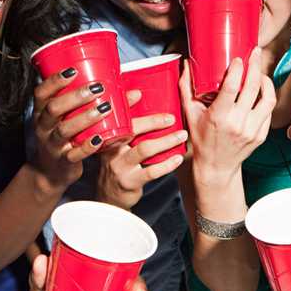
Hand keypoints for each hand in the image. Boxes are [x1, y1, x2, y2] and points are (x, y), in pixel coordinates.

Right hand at [31, 71, 111, 191]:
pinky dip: (87, 147)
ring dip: (85, 118)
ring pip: (64, 129)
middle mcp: (43, 127)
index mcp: (42, 112)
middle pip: (54, 108)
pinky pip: (73, 154)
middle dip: (75, 96)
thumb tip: (134, 94)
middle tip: (98, 88)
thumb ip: (92, 104)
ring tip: (105, 108)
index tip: (73, 70)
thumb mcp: (70, 119)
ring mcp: (52, 145)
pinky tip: (100, 139)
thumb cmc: (65, 136)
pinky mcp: (63, 161)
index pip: (41, 93)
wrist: (50, 172)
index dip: (55, 81)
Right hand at [96, 90, 188, 209]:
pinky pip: (152, 171)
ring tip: (182, 135)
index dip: (125, 103)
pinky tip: (178, 158)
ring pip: (144, 149)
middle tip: (172, 118)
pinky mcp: (130, 181)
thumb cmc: (119, 165)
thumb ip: (128, 129)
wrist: (109, 197)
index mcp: (108, 136)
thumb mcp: (117, 145)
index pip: (116, 116)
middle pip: (132, 130)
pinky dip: (167, 164)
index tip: (139, 93)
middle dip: (153, 122)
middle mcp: (111, 149)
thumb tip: (144, 103)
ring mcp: (120, 166)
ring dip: (166, 141)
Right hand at [180, 48, 276, 183]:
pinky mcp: (261, 135)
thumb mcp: (189, 114)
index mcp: (219, 117)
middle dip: (255, 66)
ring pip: (268, 99)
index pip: (232, 87)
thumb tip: (186, 64)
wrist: (216, 166)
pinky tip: (262, 90)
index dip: (237, 69)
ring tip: (260, 72)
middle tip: (255, 52)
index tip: (238, 59)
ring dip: (266, 81)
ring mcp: (252, 130)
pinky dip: (267, 97)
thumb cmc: (201, 139)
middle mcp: (238, 123)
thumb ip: (186, 88)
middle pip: (253, 88)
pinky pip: (269, 112)